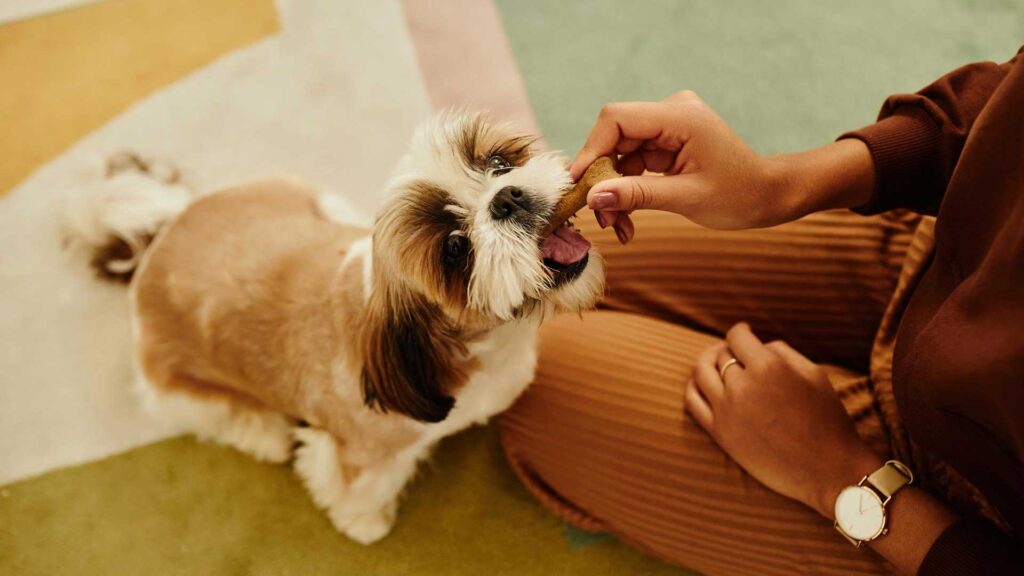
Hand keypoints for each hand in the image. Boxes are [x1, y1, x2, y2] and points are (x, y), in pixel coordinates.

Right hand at [570, 91, 875, 241]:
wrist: (769, 197)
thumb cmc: (739, 195)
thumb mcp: (685, 198)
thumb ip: (636, 195)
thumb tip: (593, 198)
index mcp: (680, 116)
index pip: (616, 119)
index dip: (591, 150)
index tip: (580, 185)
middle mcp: (672, 113)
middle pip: (614, 137)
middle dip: (603, 179)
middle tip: (601, 217)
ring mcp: (669, 127)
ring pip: (620, 154)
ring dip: (613, 190)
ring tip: (618, 227)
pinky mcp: (667, 143)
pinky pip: (634, 163)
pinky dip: (627, 190)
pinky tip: (628, 219)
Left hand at [686, 323, 882, 516]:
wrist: (827, 470)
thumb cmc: (826, 419)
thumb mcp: (814, 374)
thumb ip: (782, 351)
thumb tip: (757, 345)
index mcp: (769, 367)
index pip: (737, 337)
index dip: (740, 331)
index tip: (745, 332)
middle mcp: (743, 387)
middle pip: (721, 355)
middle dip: (730, 350)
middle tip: (737, 352)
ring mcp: (727, 411)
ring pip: (701, 373)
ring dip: (707, 363)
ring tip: (716, 362)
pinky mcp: (720, 433)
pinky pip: (693, 401)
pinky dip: (694, 386)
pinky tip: (703, 384)